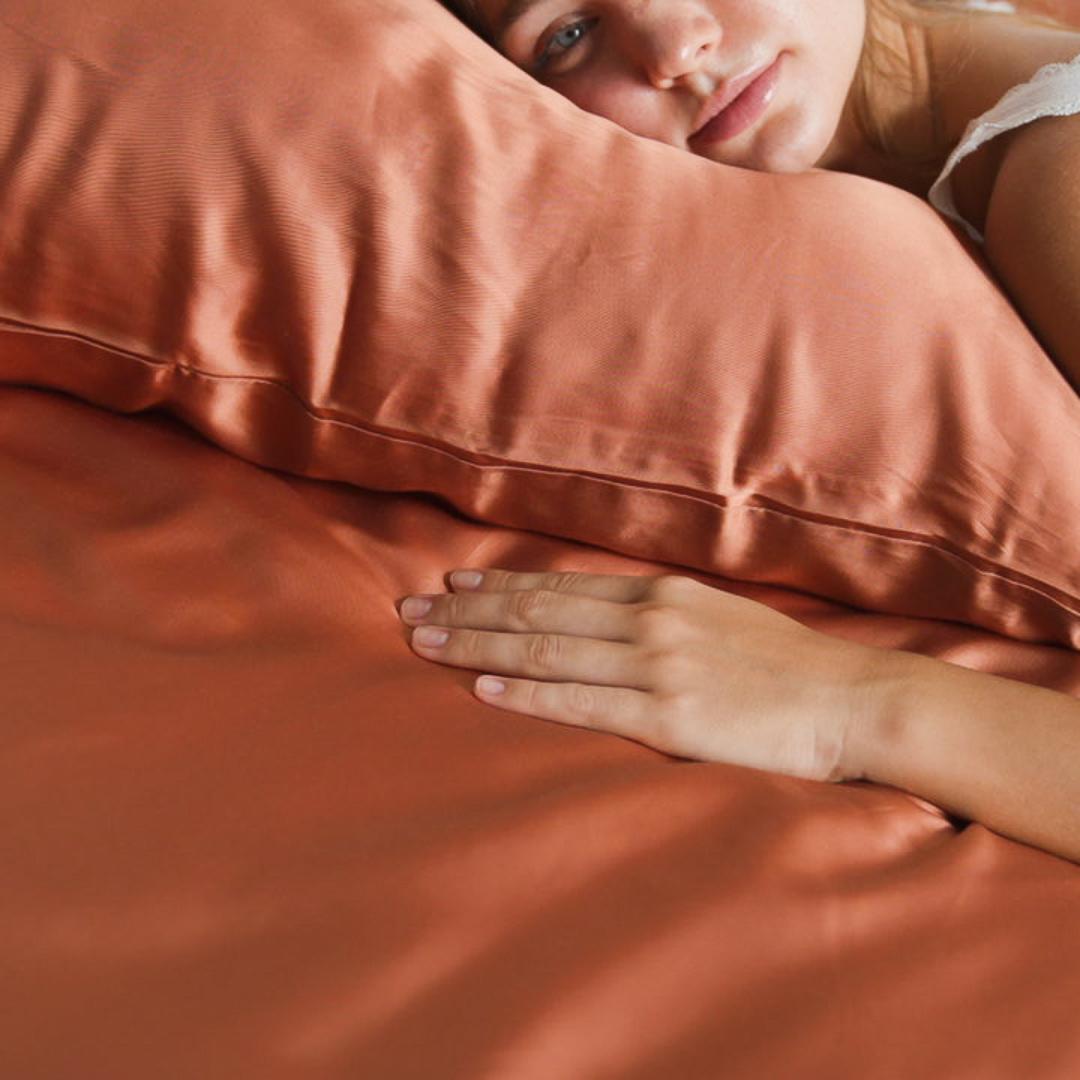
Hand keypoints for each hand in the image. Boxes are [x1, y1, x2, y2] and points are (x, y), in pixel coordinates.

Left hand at [397, 568, 885, 782]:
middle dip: (467, 610)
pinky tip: (481, 688)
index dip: (500, 585)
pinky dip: (525, 694)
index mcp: (661, 594)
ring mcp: (657, 665)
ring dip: (477, 644)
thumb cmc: (782, 665)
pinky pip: (580, 702)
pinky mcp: (668, 716)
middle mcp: (650, 619)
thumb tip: (601, 616)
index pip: (560, 585)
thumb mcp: (715, 618)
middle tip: (410, 611)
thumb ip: (656, 615)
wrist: (850, 699)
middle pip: (537, 611)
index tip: (452, 583)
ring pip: (545, 650)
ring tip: (424, 643)